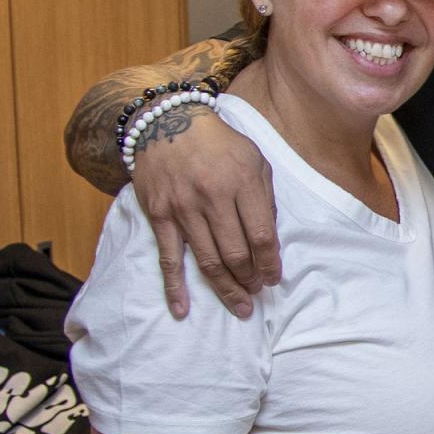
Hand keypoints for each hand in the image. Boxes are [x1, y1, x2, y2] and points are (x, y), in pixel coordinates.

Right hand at [134, 106, 280, 317]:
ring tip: (240, 305)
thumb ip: (265, 197)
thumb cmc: (220, 144)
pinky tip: (183, 310)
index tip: (273, 278)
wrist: (169, 124)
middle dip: (250, 279)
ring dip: (226, 288)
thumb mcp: (255, 160)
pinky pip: (169, 258)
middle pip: (236, 253)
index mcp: (243, 182)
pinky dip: (175, 288)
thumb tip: (269, 240)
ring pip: (208, 260)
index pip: (261, 235)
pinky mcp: (160, 216)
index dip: (270, 263)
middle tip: (257, 292)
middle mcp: (213, 197)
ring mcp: (184, 209)